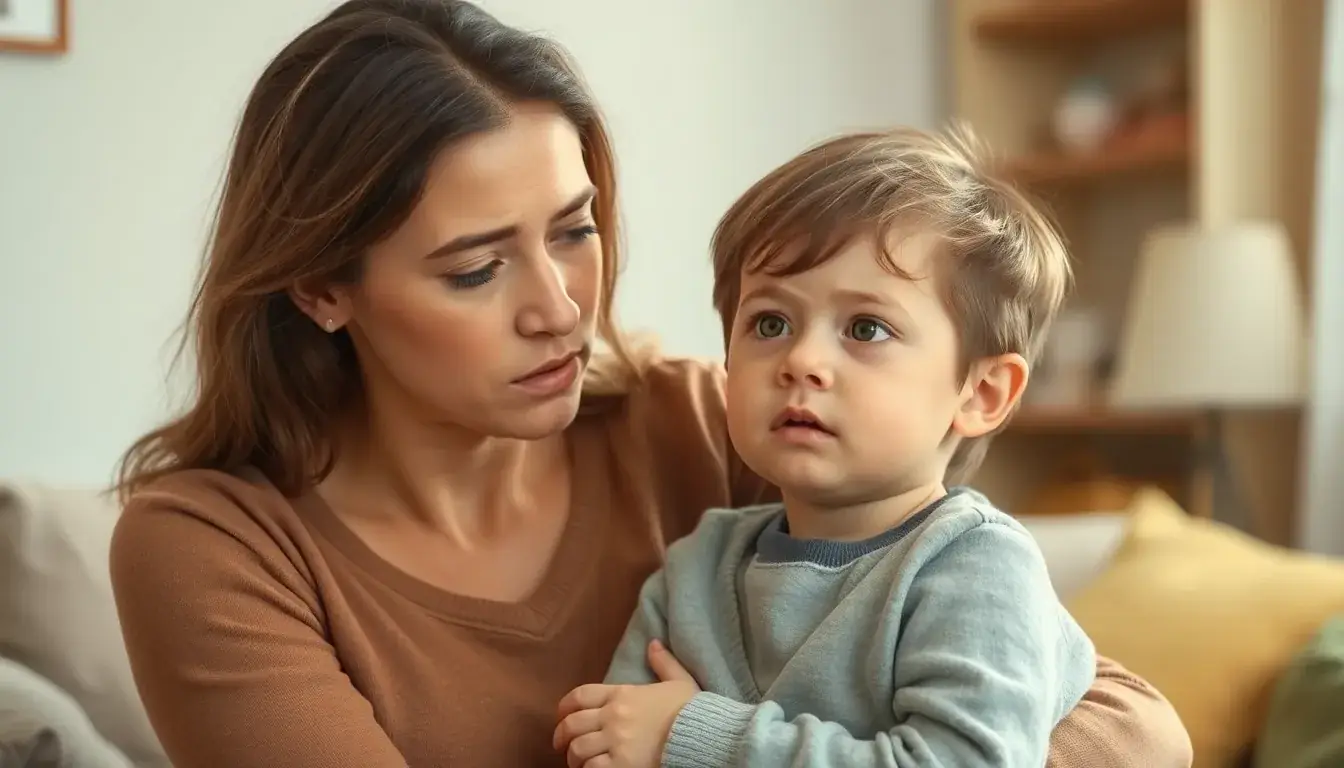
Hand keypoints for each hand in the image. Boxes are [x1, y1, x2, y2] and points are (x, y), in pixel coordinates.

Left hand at [553, 639, 700, 767]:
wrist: (703, 735)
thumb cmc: (692, 710)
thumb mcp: (680, 681)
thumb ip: (663, 662)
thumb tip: (654, 643)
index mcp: (622, 694)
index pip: (580, 696)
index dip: (564, 707)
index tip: (560, 717)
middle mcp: (613, 716)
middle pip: (572, 724)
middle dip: (562, 736)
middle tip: (561, 745)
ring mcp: (616, 741)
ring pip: (578, 749)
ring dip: (574, 758)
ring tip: (577, 763)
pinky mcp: (622, 765)